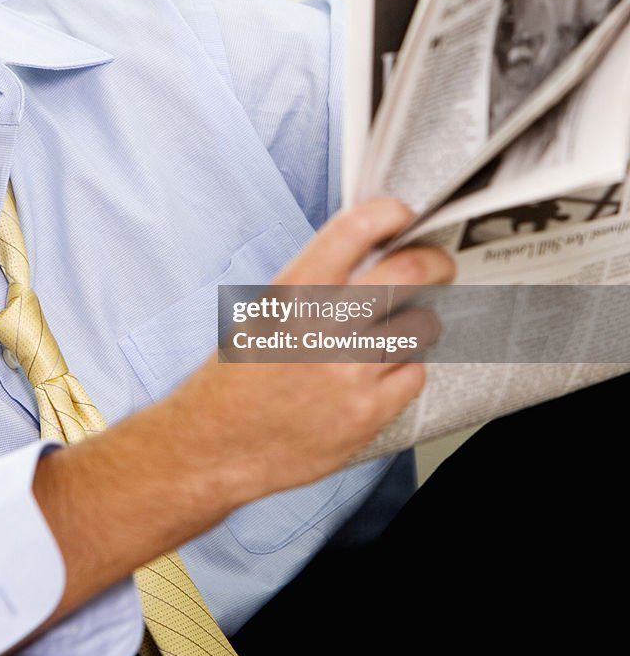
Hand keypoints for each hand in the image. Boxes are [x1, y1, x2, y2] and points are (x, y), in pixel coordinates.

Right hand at [180, 198, 453, 508]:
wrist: (217, 442)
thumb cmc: (237, 375)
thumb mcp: (265, 312)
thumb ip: (315, 284)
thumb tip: (372, 256)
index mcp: (293, 291)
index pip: (355, 229)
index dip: (388, 213)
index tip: (401, 215)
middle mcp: (324, 325)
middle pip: (410, 273)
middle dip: (434, 262)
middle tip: (438, 265)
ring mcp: (351, 371)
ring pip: (421, 325)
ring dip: (417, 320)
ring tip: (396, 328)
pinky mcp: (368, 413)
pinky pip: (414, 374)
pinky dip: (403, 369)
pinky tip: (378, 373)